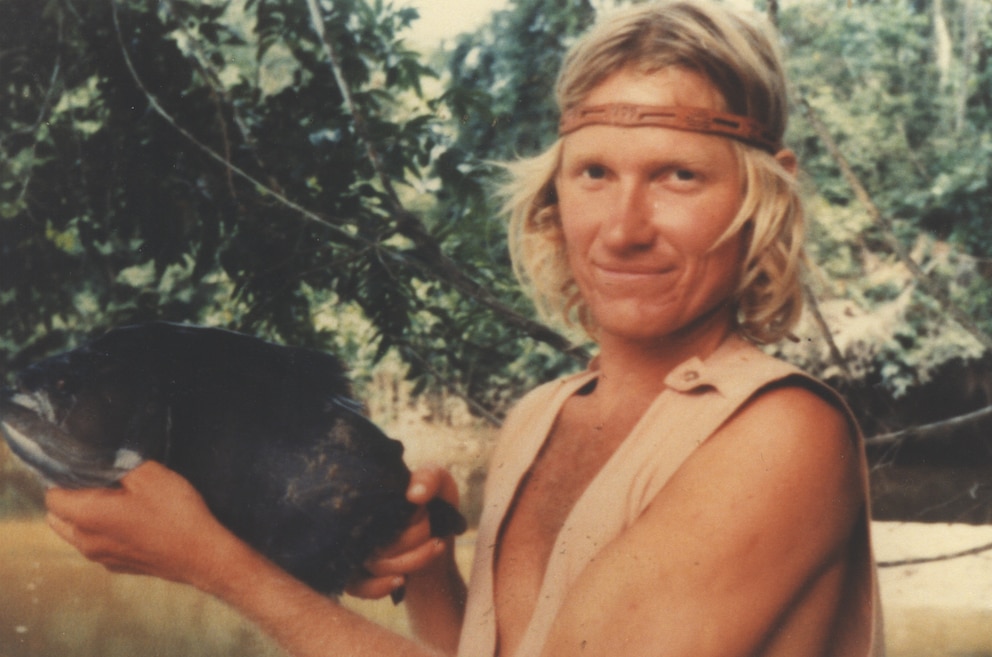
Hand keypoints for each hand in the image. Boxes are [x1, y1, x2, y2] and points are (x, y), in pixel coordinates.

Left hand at [45, 461, 234, 585]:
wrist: (202, 555)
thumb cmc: (176, 515)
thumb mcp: (150, 475)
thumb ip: (118, 463)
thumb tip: (103, 458)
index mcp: (87, 516)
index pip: (52, 496)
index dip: (64, 478)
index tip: (84, 468)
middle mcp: (86, 541)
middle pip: (58, 517)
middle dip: (70, 498)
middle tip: (99, 483)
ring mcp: (101, 557)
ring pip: (76, 533)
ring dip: (85, 517)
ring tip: (117, 501)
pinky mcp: (118, 566)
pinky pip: (98, 545)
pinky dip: (104, 532)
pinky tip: (132, 522)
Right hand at [345, 465, 459, 599]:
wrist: (440, 534)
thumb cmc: (433, 502)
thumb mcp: (438, 481)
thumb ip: (428, 478)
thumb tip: (413, 496)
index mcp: (370, 500)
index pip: (370, 509)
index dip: (404, 517)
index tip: (425, 512)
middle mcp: (358, 524)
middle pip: (378, 539)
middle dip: (413, 537)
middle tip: (431, 527)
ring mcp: (357, 551)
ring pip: (377, 564)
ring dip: (412, 559)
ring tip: (436, 545)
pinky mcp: (362, 577)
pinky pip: (359, 587)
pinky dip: (380, 586)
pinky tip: (402, 580)